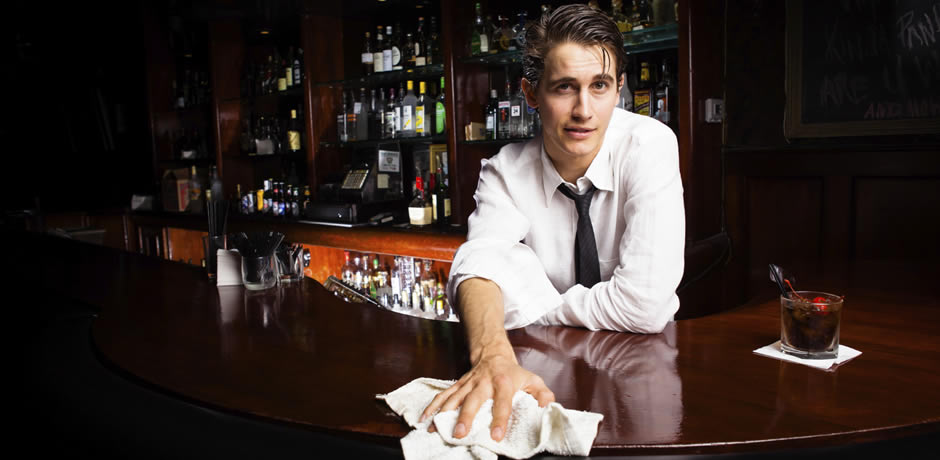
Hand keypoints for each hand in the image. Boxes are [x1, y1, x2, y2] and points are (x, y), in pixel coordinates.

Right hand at [419, 353, 554, 441]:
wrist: (493, 353)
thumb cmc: (514, 372)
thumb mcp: (533, 380)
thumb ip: (542, 394)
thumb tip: (547, 407)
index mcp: (504, 382)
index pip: (502, 401)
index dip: (500, 418)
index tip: (496, 435)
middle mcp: (483, 382)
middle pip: (473, 400)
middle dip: (466, 417)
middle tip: (460, 433)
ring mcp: (468, 384)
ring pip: (454, 398)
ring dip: (444, 413)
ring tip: (435, 429)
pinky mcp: (458, 385)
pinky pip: (443, 395)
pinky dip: (432, 406)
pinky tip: (425, 419)